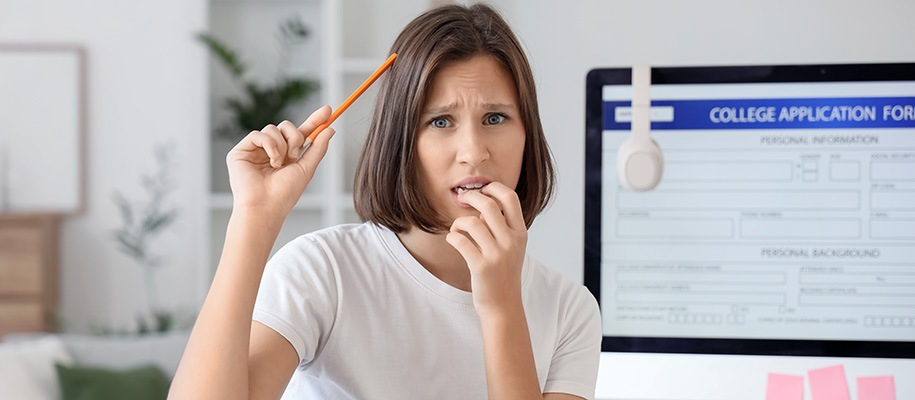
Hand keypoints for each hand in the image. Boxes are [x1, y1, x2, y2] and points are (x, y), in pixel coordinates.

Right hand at [226, 106, 334, 220]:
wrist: (265, 206)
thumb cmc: (285, 193)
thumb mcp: (307, 168)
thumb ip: (318, 148)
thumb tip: (330, 129)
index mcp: (287, 156)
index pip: (301, 133)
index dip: (314, 120)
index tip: (329, 110)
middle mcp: (271, 150)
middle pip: (286, 126)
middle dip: (295, 137)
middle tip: (294, 154)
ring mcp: (256, 150)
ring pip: (272, 128)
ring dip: (281, 145)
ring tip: (279, 164)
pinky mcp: (241, 151)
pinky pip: (258, 134)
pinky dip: (269, 145)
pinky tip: (270, 161)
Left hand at [446, 182, 527, 316]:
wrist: (503, 305)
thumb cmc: (504, 272)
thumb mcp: (513, 247)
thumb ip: (502, 225)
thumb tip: (482, 201)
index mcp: (520, 233)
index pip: (510, 198)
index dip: (494, 188)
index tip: (482, 189)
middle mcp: (511, 242)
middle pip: (488, 205)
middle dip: (471, 197)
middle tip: (463, 199)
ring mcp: (497, 255)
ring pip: (471, 222)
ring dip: (458, 221)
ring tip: (457, 228)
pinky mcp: (481, 266)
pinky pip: (460, 240)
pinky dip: (452, 236)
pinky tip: (453, 240)